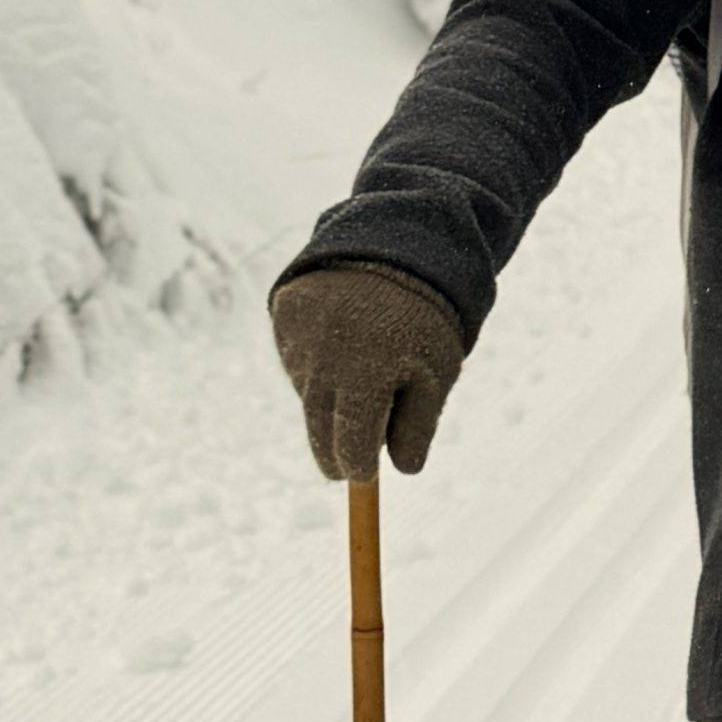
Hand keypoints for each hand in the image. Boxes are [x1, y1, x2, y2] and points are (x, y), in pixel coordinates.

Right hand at [269, 261, 464, 479]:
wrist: (397, 244)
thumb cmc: (424, 318)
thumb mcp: (437, 372)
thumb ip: (419, 424)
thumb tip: (404, 470)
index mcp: (367, 375)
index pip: (351, 442)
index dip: (356, 466)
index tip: (360, 477)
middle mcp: (324, 358)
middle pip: (319, 427)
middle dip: (331, 451)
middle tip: (341, 466)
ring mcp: (299, 336)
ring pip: (308, 391)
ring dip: (327, 398)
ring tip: (358, 372)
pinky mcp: (284, 315)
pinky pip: (295, 357)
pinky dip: (313, 361)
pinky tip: (337, 342)